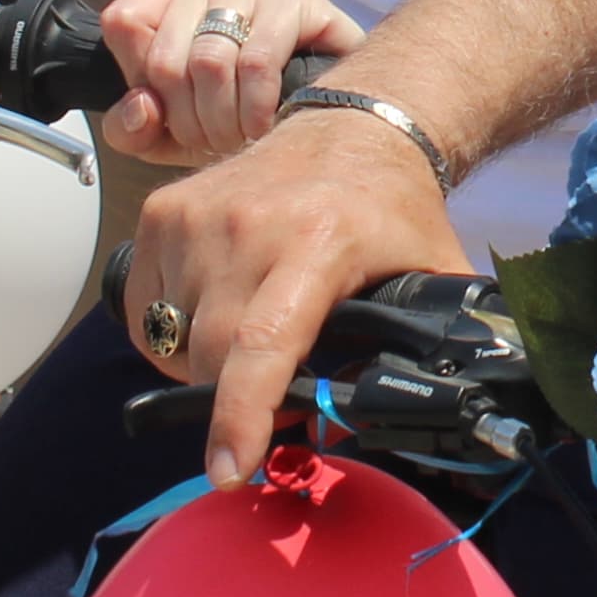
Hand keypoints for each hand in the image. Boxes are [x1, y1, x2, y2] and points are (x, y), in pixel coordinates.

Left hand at [99, 0, 364, 167]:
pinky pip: (256, 61)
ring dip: (223, 120)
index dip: (147, 89)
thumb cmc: (236, 104)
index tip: (175, 121)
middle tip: (214, 143)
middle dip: (189, 120)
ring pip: (210, 61)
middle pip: (166, 57)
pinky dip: (255, 107)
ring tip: (240, 138)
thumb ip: (129, 127)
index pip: (125, 25)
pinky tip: (265, 123)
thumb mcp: (167, 127)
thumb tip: (142, 106)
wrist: (326, 98)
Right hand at [120, 100, 474, 486]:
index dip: (242, 415)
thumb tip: (453, 421)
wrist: (348, 125)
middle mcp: (247, 227)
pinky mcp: (161, 213)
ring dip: (202, 366)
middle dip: (233, 402)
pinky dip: (171, 331)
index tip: (230, 471)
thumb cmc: (389, 208)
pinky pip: (144, 310)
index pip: (262, 341)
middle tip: (273, 401)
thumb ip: (440, 343)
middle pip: (209, 356)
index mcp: (320, 243)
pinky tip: (213, 314)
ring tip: (249, 342)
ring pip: (170, 340)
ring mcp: (195, 217)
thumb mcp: (432, 270)